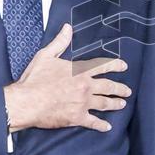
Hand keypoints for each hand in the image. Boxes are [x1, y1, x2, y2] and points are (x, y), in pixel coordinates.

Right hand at [4, 23, 130, 132]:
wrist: (27, 102)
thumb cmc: (34, 79)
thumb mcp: (46, 55)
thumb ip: (60, 42)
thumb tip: (68, 28)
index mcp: (79, 71)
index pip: (102, 66)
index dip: (115, 65)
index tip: (124, 66)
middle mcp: (85, 87)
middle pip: (108, 87)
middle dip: (120, 89)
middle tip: (127, 91)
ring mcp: (83, 103)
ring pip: (105, 103)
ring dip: (115, 104)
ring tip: (122, 104)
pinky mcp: (77, 117)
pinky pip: (93, 122)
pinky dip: (101, 125)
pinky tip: (107, 127)